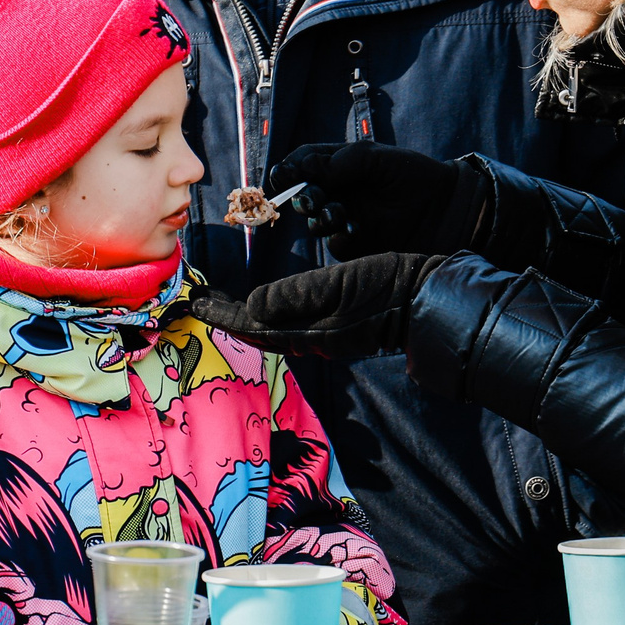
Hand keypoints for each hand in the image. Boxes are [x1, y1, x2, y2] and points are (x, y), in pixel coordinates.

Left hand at [186, 252, 446, 358]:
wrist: (429, 301)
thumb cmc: (387, 288)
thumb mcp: (340, 285)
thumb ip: (296, 296)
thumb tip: (252, 306)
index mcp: (310, 332)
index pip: (253, 327)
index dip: (222, 315)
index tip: (196, 303)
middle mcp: (313, 340)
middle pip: (258, 333)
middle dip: (227, 318)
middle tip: (199, 302)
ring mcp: (325, 337)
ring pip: (272, 332)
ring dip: (243, 317)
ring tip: (222, 303)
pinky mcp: (336, 329)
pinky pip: (289, 327)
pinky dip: (267, 316)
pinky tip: (264, 307)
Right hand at [266, 143, 492, 259]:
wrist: (450, 208)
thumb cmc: (414, 175)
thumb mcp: (376, 158)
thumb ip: (338, 162)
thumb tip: (302, 170)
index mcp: (340, 166)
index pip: (303, 164)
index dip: (290, 170)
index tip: (284, 176)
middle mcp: (339, 193)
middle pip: (303, 195)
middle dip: (303, 196)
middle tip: (313, 199)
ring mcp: (346, 219)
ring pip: (315, 223)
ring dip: (321, 217)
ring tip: (338, 213)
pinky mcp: (358, 245)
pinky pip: (336, 244)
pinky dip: (340, 236)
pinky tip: (355, 229)